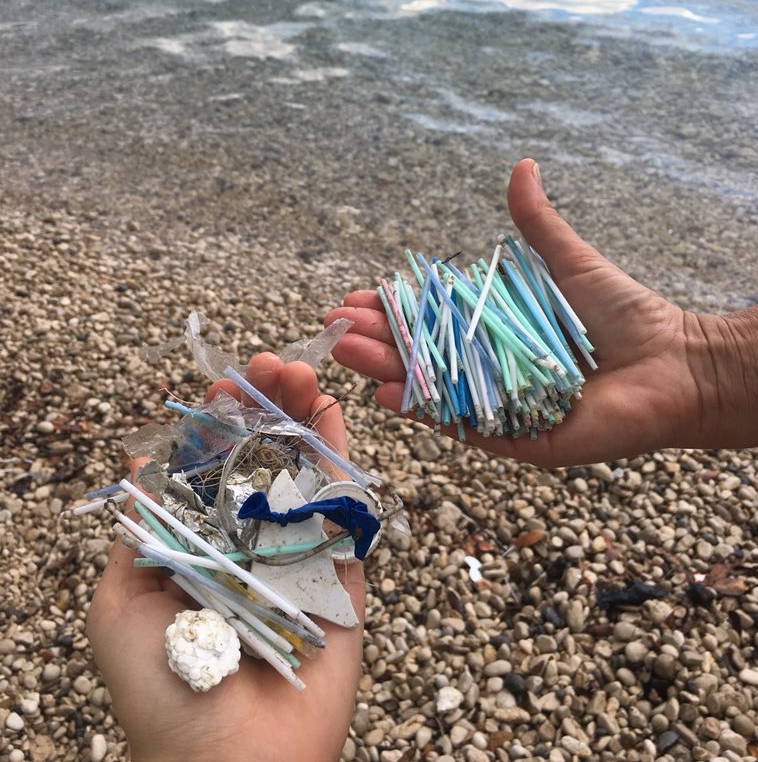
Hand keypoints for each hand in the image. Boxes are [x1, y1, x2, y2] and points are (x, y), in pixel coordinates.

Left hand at [87, 355, 363, 761]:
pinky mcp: (342, 573)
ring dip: (302, 416)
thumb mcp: (120, 603)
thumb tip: (141, 460)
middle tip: (272, 363)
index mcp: (197, 545)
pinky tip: (334, 412)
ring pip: (302, 470)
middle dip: (264, 406)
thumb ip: (139, 531)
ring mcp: (297, 553)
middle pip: (260, 458)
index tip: (224, 384)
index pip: (209, 467)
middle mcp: (247, 541)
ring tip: (302, 370)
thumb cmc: (163, 688)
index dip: (217, 423)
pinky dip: (341, 457)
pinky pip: (344, 508)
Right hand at [325, 159, 757, 466]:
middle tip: (336, 328)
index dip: (390, 310)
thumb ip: (537, 224)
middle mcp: (489, 371)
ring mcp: (499, 408)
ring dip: (386, 373)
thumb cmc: (623, 314)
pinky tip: (390, 394)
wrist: (675, 364)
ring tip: (349, 352)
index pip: (428, 322)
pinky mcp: (518, 441)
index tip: (354, 297)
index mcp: (493, 333)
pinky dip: (426, 413)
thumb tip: (523, 166)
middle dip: (375, 342)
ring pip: (431, 393)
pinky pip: (465, 428)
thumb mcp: (568, 262)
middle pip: (420, 358)